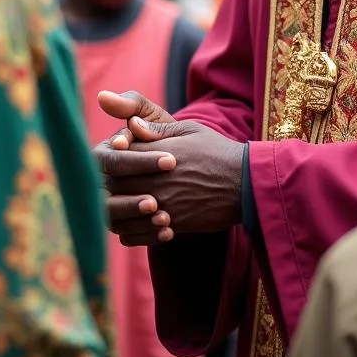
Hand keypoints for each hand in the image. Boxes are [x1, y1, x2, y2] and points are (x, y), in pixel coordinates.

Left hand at [94, 90, 244, 244]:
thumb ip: (157, 130)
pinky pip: (141, 232)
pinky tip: (137, 222)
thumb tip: (130, 124)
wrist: (244, 184)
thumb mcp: (188, 131)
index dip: (115, 156)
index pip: (121, 155)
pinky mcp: (173, 224)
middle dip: (113, 182)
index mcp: (159, 153)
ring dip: (120, 208)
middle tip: (112, 181)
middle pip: (118, 184)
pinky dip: (134, 229)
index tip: (116, 155)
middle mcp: (157, 180)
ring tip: (122, 203)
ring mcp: (164, 204)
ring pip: (126, 211)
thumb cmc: (216, 151)